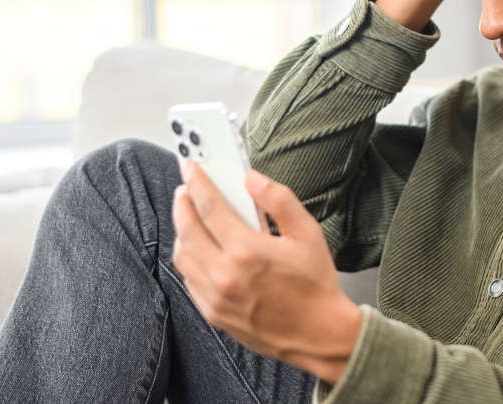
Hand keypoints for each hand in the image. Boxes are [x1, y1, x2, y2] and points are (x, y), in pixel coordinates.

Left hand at [172, 163, 362, 384]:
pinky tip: (200, 249)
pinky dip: (189, 259)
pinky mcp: (213, 314)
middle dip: (182, 203)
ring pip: (182, 256)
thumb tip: (251, 178)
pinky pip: (189, 280)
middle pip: (187, 229)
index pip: (209, 207)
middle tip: (186, 190)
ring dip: (182, 231)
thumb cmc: (316, 284)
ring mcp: (216, 297)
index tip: (191, 167)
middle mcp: (226, 275)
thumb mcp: (307, 233)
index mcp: (248, 251)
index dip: (197, 182)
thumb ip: (278, 199)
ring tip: (191, 218)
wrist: (320, 335)